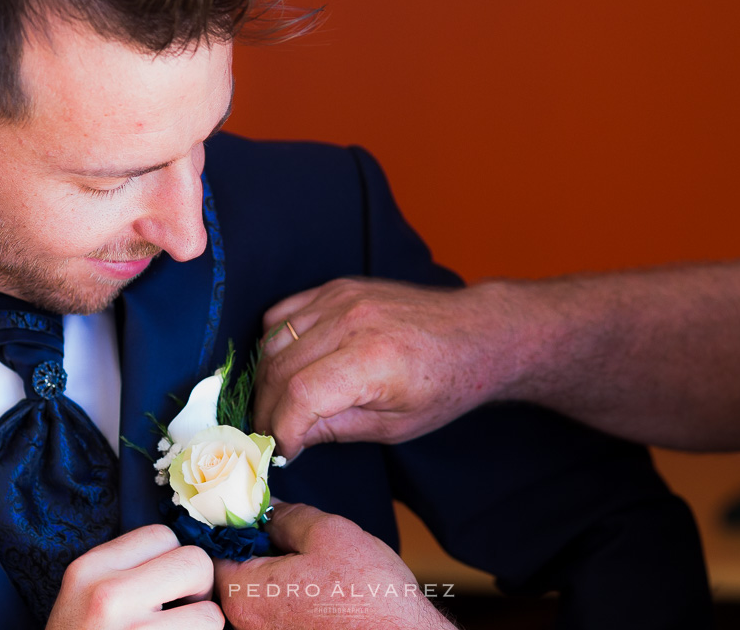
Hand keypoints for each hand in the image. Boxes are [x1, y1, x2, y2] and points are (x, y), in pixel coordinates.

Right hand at [46, 524, 223, 628]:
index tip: (164, 591)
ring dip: (201, 628)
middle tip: (178, 617)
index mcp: (88, 570)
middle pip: (193, 562)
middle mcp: (106, 594)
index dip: (173, 563)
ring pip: (208, 612)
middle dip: (197, 590)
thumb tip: (190, 559)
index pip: (160, 535)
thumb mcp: (86, 599)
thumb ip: (127, 573)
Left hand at [214, 503, 453, 629]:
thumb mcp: (327, 532)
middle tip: (280, 526)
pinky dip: (286, 591)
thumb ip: (285, 515)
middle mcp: (247, 623)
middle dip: (252, 545)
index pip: (212, 549)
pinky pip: (273, 609)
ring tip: (303, 553)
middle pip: (231, 571)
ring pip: (255, 590)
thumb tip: (264, 508)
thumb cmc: (369, 596)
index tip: (244, 507)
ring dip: (271, 569)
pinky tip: (315, 581)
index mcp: (245, 593)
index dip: (228, 522)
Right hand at [255, 278, 517, 456]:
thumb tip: (288, 440)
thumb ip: (336, 429)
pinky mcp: (336, 288)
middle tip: (270, 436)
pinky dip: (272, 343)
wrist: (475, 333)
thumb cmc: (445, 385)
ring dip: (265, 380)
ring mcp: (340, 299)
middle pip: (279, 369)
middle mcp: (351, 321)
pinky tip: (283, 368)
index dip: (281, 429)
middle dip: (267, 410)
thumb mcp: (395, 426)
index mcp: (372, 359)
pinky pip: (282, 313)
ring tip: (276, 408)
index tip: (282, 451)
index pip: (300, 395)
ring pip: (272, 341)